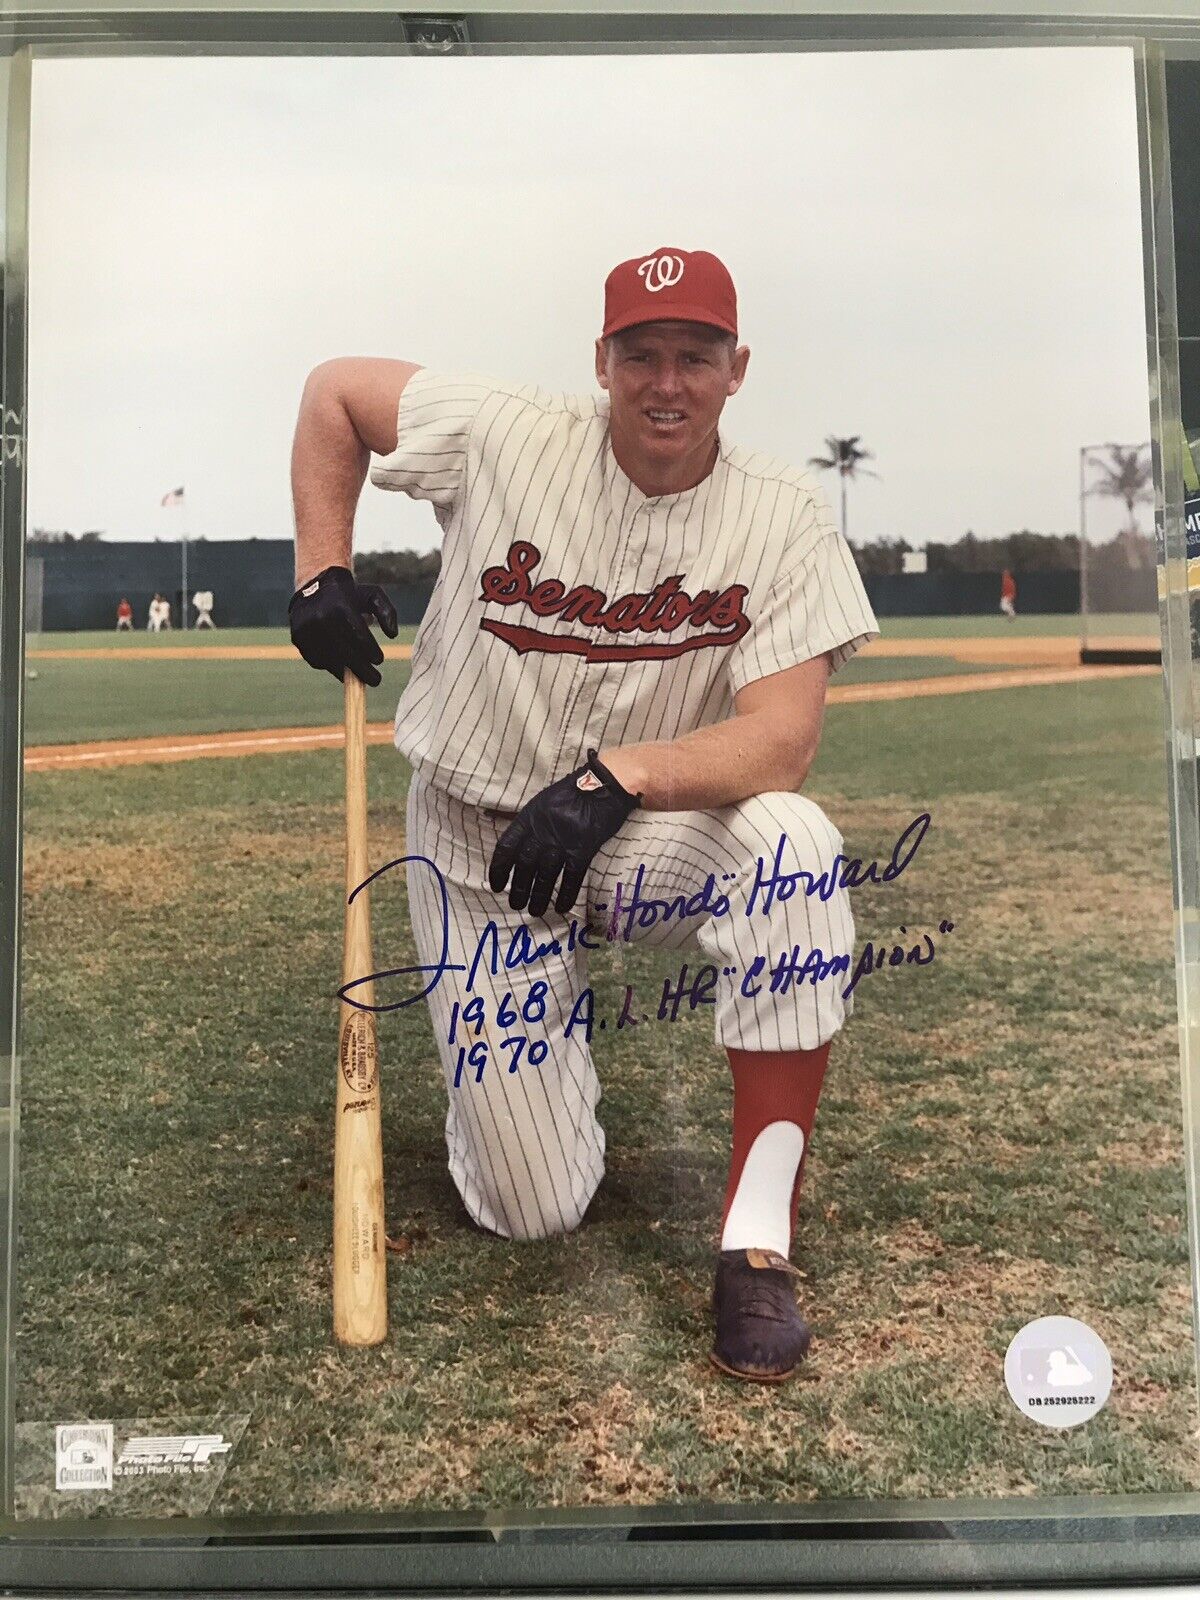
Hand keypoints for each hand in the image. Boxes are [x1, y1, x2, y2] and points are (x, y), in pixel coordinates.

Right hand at [288, 565, 397, 686]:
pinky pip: (317, 660)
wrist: (314, 584)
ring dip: (347, 671)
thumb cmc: (350, 594)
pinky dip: (331, 665)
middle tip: (376, 680)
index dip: (371, 652)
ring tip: (359, 674)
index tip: (379, 660)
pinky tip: (341, 663)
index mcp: (341, 607)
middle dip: (363, 671)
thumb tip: (393, 635)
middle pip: (346, 654)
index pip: (359, 637)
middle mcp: (321, 618)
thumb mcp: (373, 595)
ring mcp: (307, 630)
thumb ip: (388, 612)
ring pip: (331, 661)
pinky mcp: (298, 639)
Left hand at [488, 750, 641, 917]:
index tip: (496, 885)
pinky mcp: (584, 850)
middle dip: (518, 889)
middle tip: (515, 904)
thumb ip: (526, 821)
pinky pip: (572, 877)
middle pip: (525, 865)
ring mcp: (563, 842)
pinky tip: (561, 907)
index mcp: (529, 818)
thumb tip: (504, 830)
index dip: (499, 870)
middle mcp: (543, 832)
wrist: (604, 786)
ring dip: (539, 896)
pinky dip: (566, 894)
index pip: (506, 848)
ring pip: (546, 875)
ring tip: (535, 911)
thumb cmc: (573, 792)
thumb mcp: (541, 801)